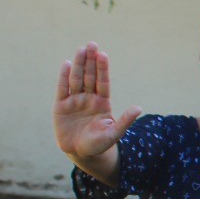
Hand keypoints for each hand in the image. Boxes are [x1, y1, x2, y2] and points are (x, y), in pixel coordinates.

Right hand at [53, 42, 141, 158]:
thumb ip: (125, 121)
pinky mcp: (61, 106)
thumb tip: (139, 108)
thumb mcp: (114, 133)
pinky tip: (66, 64)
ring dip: (78, 64)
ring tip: (81, 49)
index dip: (103, 69)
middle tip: (92, 44)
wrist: (81, 154)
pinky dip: (63, 77)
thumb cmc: (100, 145)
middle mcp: (89, 98)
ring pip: (76, 79)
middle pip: (90, 76)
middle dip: (91, 61)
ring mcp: (75, 101)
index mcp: (102, 103)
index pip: (103, 82)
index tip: (103, 55)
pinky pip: (62, 89)